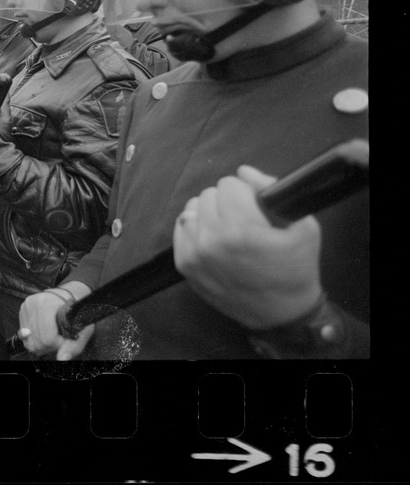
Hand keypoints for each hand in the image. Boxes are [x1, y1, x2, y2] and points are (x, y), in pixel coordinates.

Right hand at [17, 287, 93, 360]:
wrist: (68, 295)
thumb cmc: (76, 311)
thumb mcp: (82, 328)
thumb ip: (74, 345)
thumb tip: (62, 358)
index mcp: (48, 304)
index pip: (47, 338)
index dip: (57, 344)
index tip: (64, 338)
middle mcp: (34, 303)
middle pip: (37, 341)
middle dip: (49, 345)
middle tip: (59, 337)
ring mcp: (26, 306)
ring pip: (28, 340)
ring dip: (41, 342)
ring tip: (52, 334)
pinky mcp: (22, 310)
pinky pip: (24, 335)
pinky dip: (34, 337)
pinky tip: (43, 331)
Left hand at [173, 165, 323, 329]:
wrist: (282, 313)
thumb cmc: (296, 269)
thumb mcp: (303, 227)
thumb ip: (270, 190)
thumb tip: (243, 170)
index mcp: (240, 229)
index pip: (229, 183)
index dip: (245, 192)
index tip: (255, 207)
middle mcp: (211, 240)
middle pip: (208, 194)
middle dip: (227, 202)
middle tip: (244, 221)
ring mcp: (194, 253)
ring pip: (192, 209)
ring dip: (209, 214)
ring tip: (228, 230)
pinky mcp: (183, 264)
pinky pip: (181, 227)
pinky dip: (196, 228)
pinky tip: (213, 239)